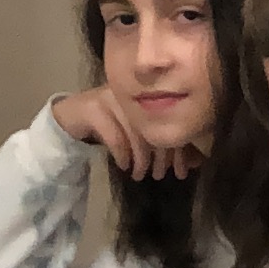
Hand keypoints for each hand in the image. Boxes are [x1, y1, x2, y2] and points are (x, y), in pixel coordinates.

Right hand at [54, 88, 200, 180]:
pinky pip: (114, 135)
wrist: (72, 116)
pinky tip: (124, 166)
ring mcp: (111, 96)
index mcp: (150, 92)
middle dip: (160, 156)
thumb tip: (195, 162)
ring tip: (140, 174)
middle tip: (158, 176)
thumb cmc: (113, 124)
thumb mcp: (140, 133)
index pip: (171, 121)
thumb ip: (163, 142)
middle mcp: (132, 91)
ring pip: (136, 131)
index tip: (181, 172)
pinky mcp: (93, 107)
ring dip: (141, 158)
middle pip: (155, 126)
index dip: (178, 149)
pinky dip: (122, 154)